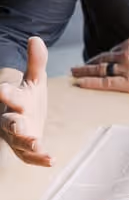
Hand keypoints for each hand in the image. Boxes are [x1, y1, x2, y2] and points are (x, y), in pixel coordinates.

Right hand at [0, 37, 52, 166]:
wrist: (22, 115)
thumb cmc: (27, 96)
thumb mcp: (34, 79)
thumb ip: (35, 61)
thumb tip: (36, 38)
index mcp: (14, 99)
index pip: (8, 94)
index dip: (5, 92)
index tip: (1, 88)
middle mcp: (11, 118)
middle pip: (9, 122)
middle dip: (14, 124)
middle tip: (19, 126)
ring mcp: (16, 136)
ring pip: (17, 142)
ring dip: (27, 144)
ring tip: (37, 145)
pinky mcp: (24, 149)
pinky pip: (29, 156)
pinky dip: (39, 159)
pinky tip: (52, 161)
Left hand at [71, 37, 128, 94]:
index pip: (113, 51)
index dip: (101, 57)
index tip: (94, 61)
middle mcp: (127, 53)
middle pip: (102, 59)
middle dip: (88, 63)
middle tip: (77, 67)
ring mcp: (128, 67)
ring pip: (99, 69)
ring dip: (84, 71)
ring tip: (75, 74)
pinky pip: (105, 81)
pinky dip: (91, 81)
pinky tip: (81, 82)